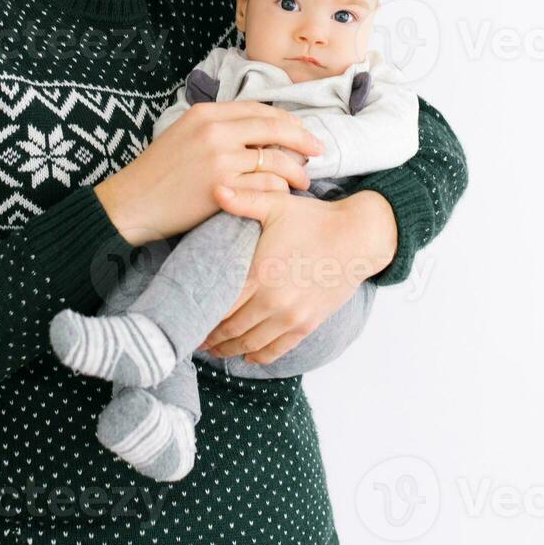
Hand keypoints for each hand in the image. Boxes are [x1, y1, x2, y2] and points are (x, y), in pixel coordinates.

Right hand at [94, 102, 323, 245]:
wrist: (131, 203)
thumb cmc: (158, 172)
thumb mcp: (184, 134)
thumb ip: (218, 127)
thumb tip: (258, 130)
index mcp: (207, 113)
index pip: (260, 109)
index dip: (287, 121)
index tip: (302, 132)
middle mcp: (216, 130)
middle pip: (276, 129)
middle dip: (303, 140)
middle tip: (318, 151)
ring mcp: (220, 159)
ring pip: (276, 160)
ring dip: (295, 171)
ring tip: (303, 181)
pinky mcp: (223, 187)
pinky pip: (267, 186)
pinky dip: (280, 191)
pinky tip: (283, 196)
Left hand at [198, 187, 398, 363]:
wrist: (359, 238)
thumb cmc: (315, 220)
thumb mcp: (278, 205)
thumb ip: (244, 200)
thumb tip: (216, 188)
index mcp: (261, 273)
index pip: (220, 304)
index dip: (199, 314)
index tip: (184, 317)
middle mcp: (274, 301)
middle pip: (231, 329)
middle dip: (209, 337)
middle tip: (191, 337)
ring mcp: (292, 317)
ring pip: (251, 344)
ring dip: (229, 350)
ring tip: (213, 350)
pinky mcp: (308, 324)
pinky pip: (277, 349)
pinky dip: (258, 356)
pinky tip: (245, 356)